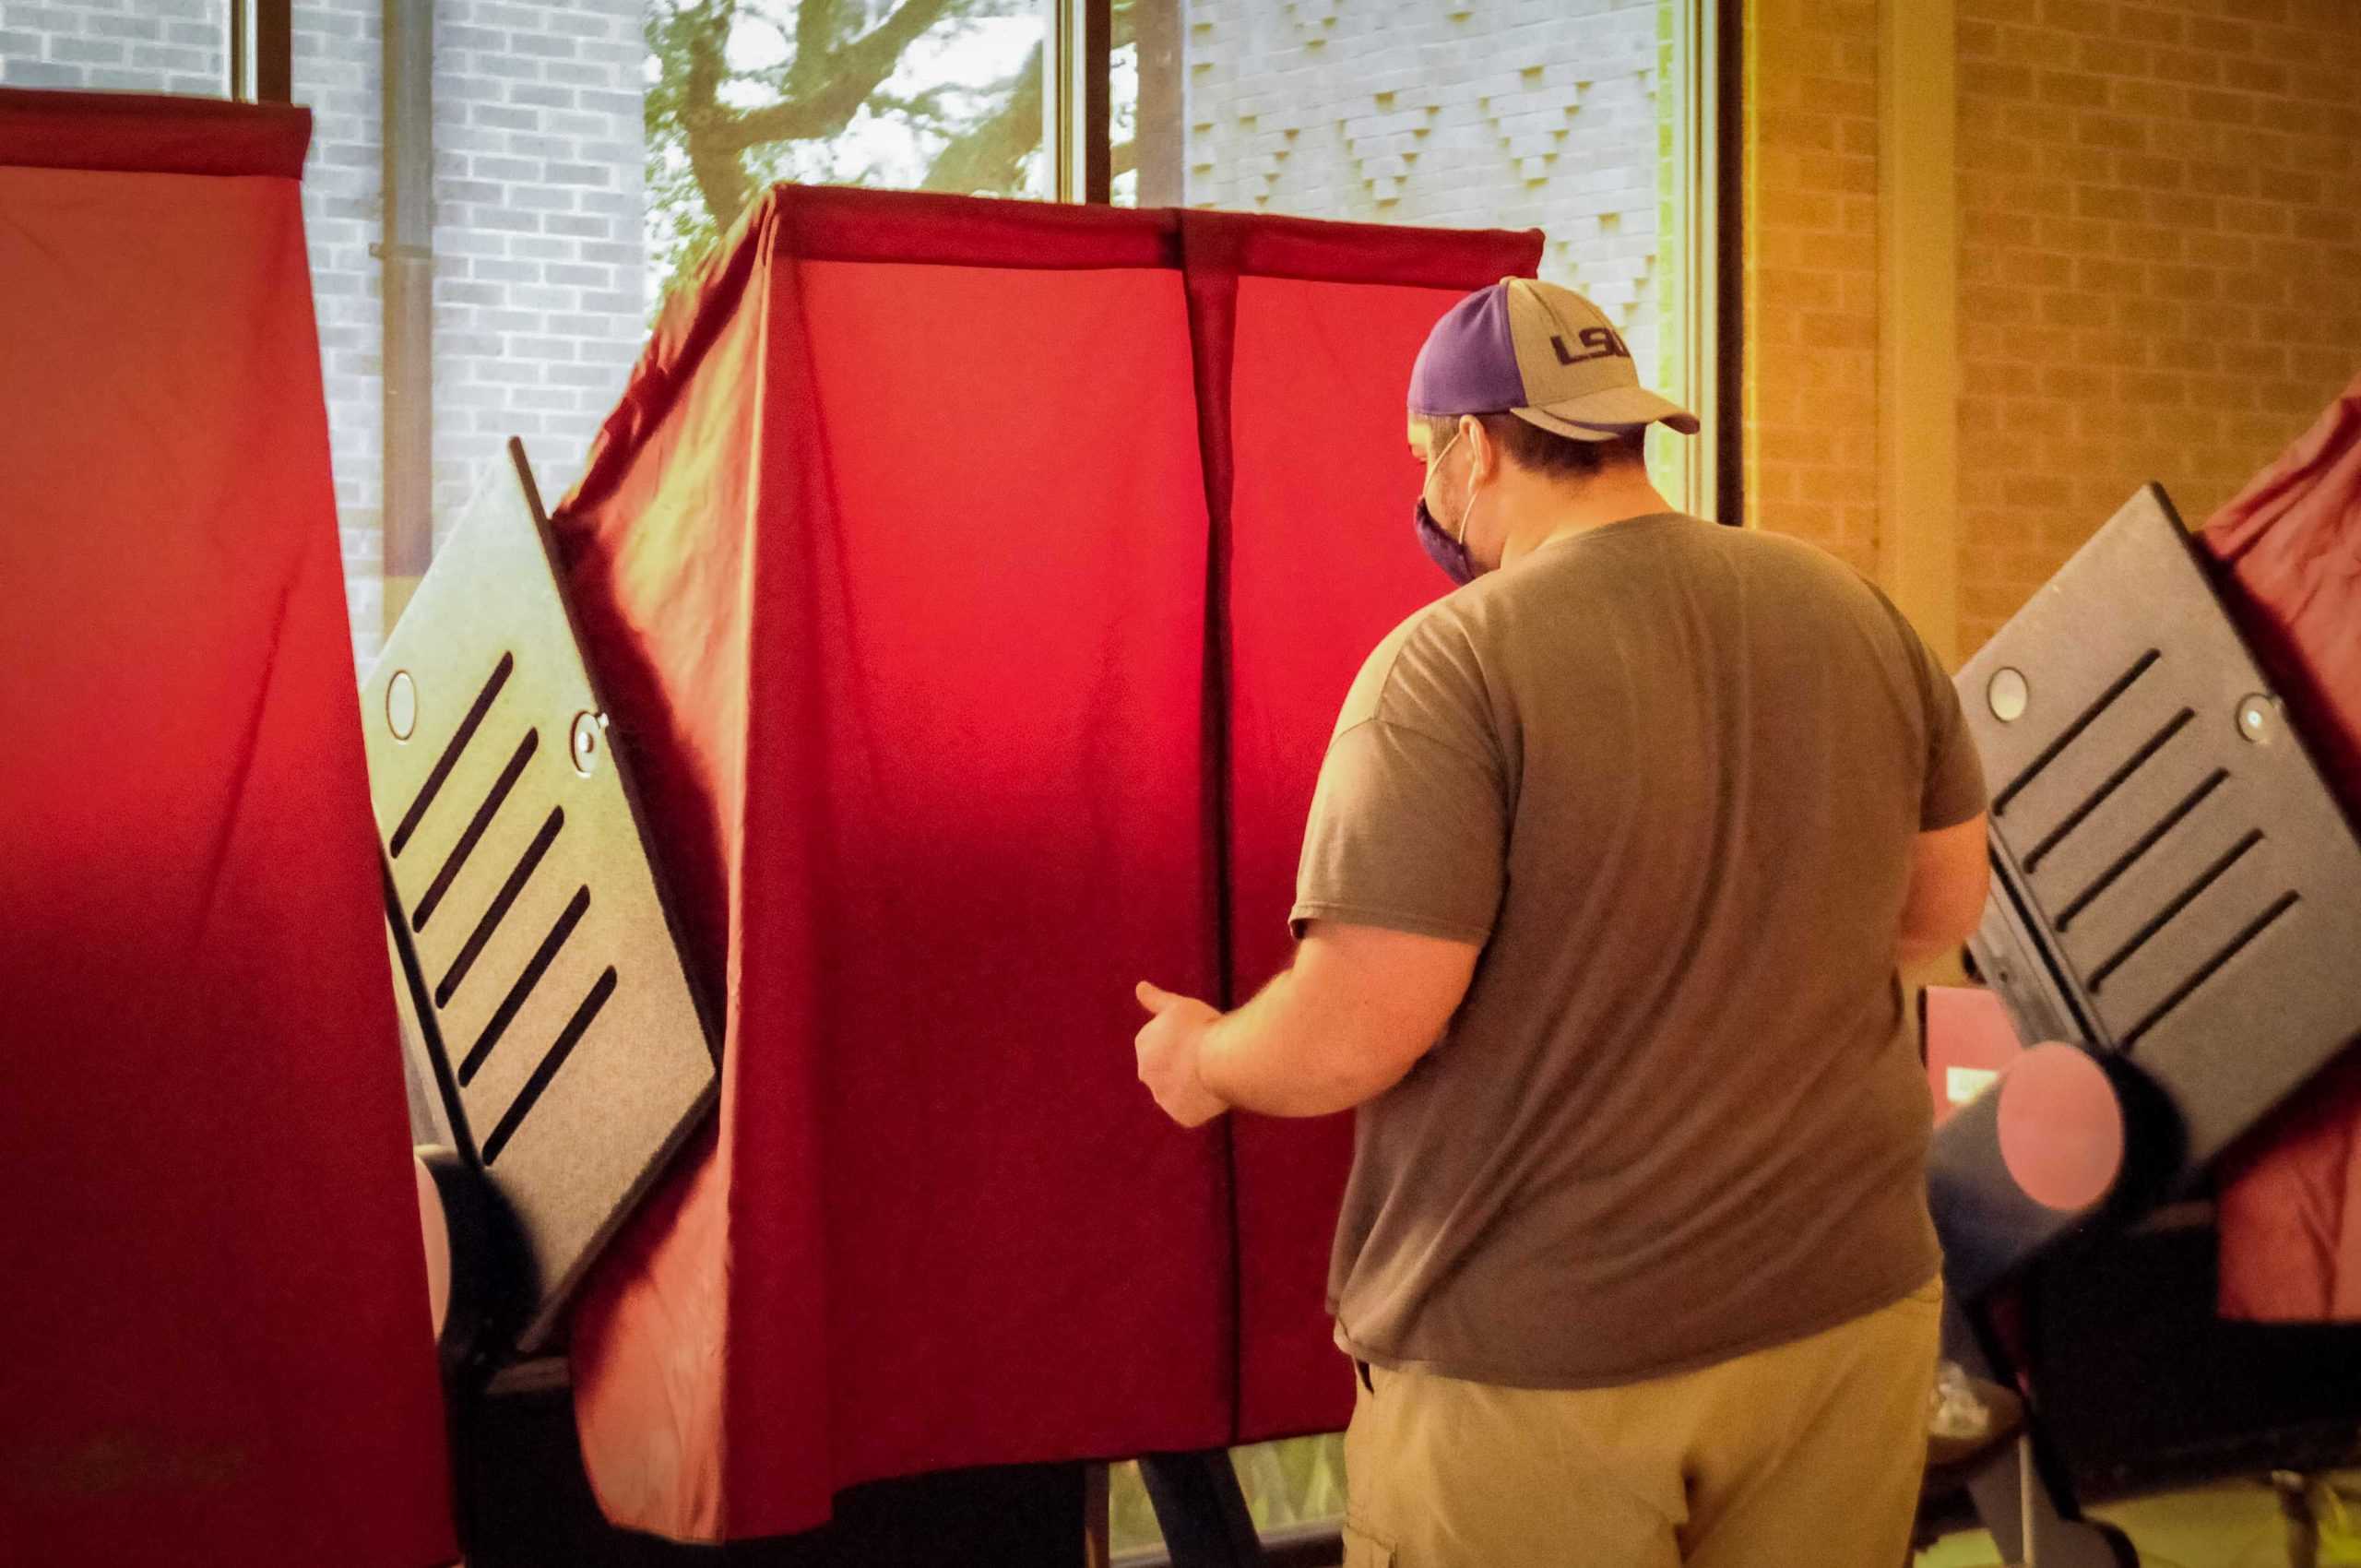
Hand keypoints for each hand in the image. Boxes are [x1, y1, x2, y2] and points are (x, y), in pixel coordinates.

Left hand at [1133, 981, 1228, 1127]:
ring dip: (1191, 1085)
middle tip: (1207, 1053)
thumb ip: (1156, 999)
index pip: (1162, 1043)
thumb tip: (1139, 986)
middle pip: (1168, 1068)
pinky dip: (1202, 1103)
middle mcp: (1145, 1072)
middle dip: (1183, 1064)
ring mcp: (1162, 1096)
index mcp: (1143, 1044)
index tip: (1199, 1034)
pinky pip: (1192, 1110)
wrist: (1220, 1059)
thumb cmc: (1202, 1027)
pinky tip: (1215, 1090)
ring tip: (1213, 1072)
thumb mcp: (1178, 1006)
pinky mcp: (1180, 1115)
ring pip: (1179, 1091)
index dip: (1184, 1039)